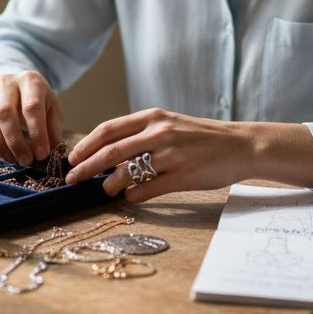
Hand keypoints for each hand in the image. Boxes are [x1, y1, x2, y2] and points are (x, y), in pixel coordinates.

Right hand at [0, 71, 63, 165]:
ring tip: (14, 160)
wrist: (17, 87)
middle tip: (26, 161)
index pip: (31, 107)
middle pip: (5, 113)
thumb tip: (54, 154)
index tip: (42, 154)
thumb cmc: (38, 100)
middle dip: (15, 142)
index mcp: (30, 81)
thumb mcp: (52, 109)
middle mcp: (6, 84)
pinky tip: (2, 156)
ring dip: (0, 145)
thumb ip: (53, 130)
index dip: (37, 133)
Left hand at [63, 108, 255, 201]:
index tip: (72, 158)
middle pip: (110, 152)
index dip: (85, 145)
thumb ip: (142, 136)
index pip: (108, 130)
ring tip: (104, 191)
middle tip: (72, 180)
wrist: (241, 145)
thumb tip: (109, 156)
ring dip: (109, 185)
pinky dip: (133, 195)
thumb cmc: (202, 137)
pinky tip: (130, 196)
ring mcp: (171, 155)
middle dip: (86, 168)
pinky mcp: (182, 176)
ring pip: (125, 174)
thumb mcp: (170, 125)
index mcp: (152, 117)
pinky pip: (147, 190)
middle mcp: (159, 133)